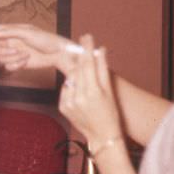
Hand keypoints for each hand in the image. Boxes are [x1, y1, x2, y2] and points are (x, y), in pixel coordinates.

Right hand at [0, 23, 80, 73]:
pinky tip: (26, 61)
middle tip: (17, 49)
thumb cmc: (46, 39)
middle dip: (3, 50)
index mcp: (10, 30)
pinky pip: (7, 66)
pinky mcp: (17, 63)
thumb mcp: (28, 32)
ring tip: (25, 55)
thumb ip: (10, 32)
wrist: (57, 54)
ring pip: (0, 58)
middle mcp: (9, 41)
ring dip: (12, 58)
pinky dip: (16, 65)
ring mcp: (12, 53)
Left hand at [58, 35, 121, 149]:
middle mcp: (79, 96)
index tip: (87, 36)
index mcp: (93, 91)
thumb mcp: (110, 91)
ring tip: (86, 78)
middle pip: (77, 68)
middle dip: (80, 57)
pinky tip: (80, 92)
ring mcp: (69, 102)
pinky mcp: (62, 107)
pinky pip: (65, 89)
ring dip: (77, 74)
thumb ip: (103, 69)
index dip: (87, 49)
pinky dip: (72, 87)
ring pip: (70, 78)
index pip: (88, 64)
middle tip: (82, 43)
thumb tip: (101, 49)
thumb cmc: (111, 113)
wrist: (102, 136)